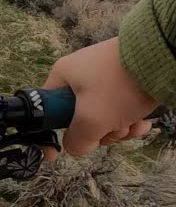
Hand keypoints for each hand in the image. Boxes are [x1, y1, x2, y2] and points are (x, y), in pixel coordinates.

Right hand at [41, 37, 156, 161]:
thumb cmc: (118, 86)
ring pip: (104, 114)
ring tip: (132, 123)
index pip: (49, 109)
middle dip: (100, 130)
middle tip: (112, 129)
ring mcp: (105, 75)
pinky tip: (143, 122)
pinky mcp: (126, 78)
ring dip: (119, 126)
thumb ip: (77, 140)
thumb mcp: (91, 120)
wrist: (159, 59)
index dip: (57, 130)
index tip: (67, 145)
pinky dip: (131, 117)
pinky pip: (122, 106)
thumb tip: (75, 147)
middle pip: (81, 116)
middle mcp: (80, 73)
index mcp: (62, 75)